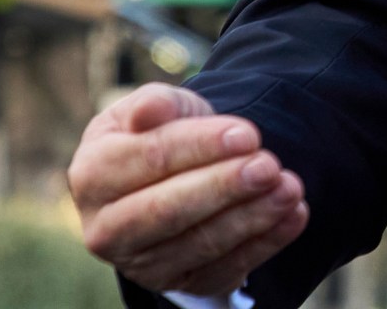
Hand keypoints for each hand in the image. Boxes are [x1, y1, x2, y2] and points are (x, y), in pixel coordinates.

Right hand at [69, 82, 309, 296]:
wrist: (173, 175)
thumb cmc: (163, 133)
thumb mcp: (160, 107)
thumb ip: (156, 103)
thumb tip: (148, 110)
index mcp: (92, 173)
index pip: (149, 159)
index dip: (200, 146)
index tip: (248, 134)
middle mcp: (106, 227)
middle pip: (167, 210)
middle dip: (223, 187)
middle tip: (269, 166)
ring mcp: (140, 263)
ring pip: (199, 244)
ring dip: (251, 217)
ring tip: (290, 187)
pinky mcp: (177, 284)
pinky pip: (223, 270)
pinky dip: (264, 243)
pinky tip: (293, 214)